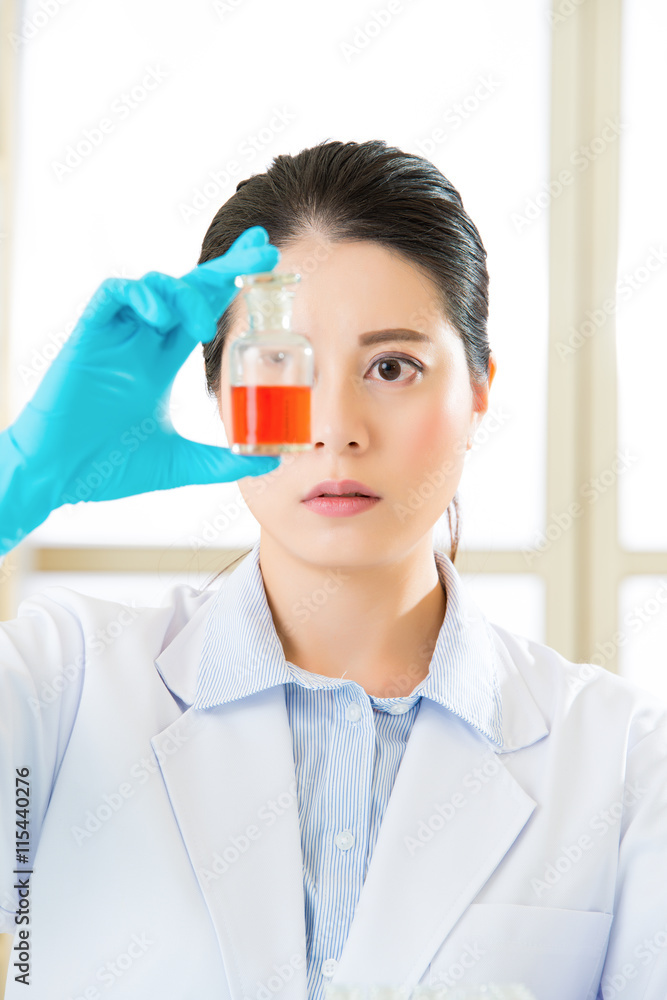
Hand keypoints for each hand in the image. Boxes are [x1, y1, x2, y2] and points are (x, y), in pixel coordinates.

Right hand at [0, 226, 281, 553]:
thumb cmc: (108, 468)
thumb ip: (221, 461)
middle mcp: (140, 342)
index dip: (231, 282)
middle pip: (188, 288)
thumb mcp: (179, 464)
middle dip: (226, 267)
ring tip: (201, 325)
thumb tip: (269, 461)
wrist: (58, 477)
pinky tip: (160, 316)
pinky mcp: (87, 337)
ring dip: (185, 293)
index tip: (266, 260)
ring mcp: (114, 337)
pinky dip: (141, 295)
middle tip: (263, 253)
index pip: (202, 310)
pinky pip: (112, 294)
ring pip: (154, 285)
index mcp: (160, 362)